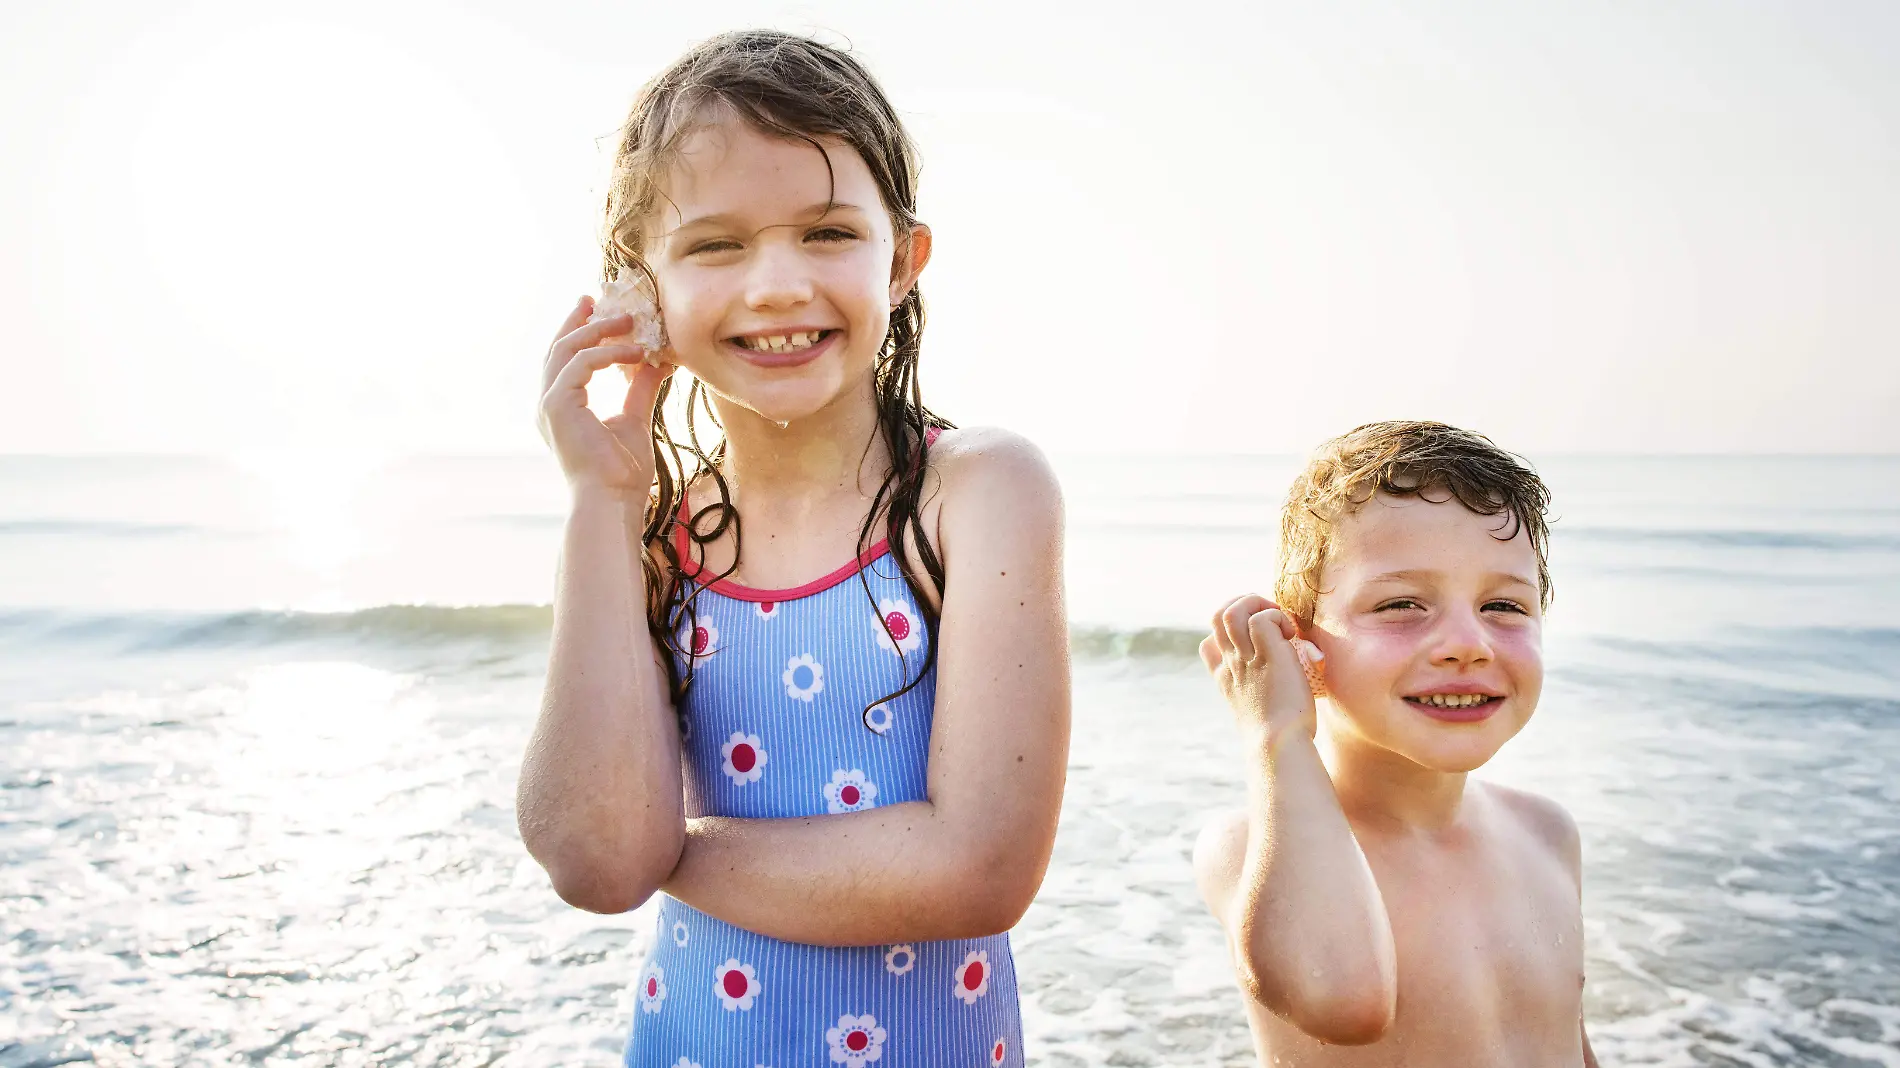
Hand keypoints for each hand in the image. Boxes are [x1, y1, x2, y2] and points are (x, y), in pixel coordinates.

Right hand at [538, 296, 673, 495]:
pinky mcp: (557, 406)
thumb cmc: (621, 474)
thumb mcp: (634, 420)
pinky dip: (608, 352)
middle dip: (578, 320)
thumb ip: (640, 389)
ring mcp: (549, 404)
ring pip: (567, 350)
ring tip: (629, 320)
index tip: (595, 309)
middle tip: (599, 299)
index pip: (565, 360)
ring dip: (598, 330)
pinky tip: (635, 351)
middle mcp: (549, 404)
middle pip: (558, 348)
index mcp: (562, 408)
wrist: (611, 502)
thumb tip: (657, 362)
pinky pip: (581, 364)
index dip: (578, 331)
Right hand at [1200, 595, 1325, 742]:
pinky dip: (1277, 617)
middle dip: (1243, 606)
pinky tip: (1291, 635)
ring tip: (1279, 623)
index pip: (1209, 645)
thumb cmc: (1280, 741)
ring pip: (1232, 610)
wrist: (1279, 747)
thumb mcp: (1262, 718)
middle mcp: (1232, 664)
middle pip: (1217, 617)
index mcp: (1227, 679)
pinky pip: (1262, 618)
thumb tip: (1285, 708)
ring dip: (1257, 605)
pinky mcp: (1268, 654)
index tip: (1253, 646)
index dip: (1228, 635)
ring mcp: (1246, 658)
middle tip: (1270, 622)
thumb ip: (1265, 702)